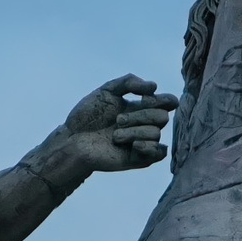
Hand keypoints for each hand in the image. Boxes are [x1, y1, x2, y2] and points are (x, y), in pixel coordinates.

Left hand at [39, 74, 177, 180]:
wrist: (73, 140)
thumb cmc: (87, 116)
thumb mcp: (106, 90)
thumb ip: (129, 81)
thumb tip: (154, 86)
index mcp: (140, 107)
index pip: (168, 102)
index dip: (163, 99)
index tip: (144, 98)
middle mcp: (144, 124)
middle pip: (162, 116)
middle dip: (141, 115)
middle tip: (118, 120)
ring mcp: (143, 141)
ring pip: (156, 133)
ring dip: (134, 131)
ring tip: (114, 136)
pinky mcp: (140, 158)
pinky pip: (159, 153)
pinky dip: (149, 147)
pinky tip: (134, 145)